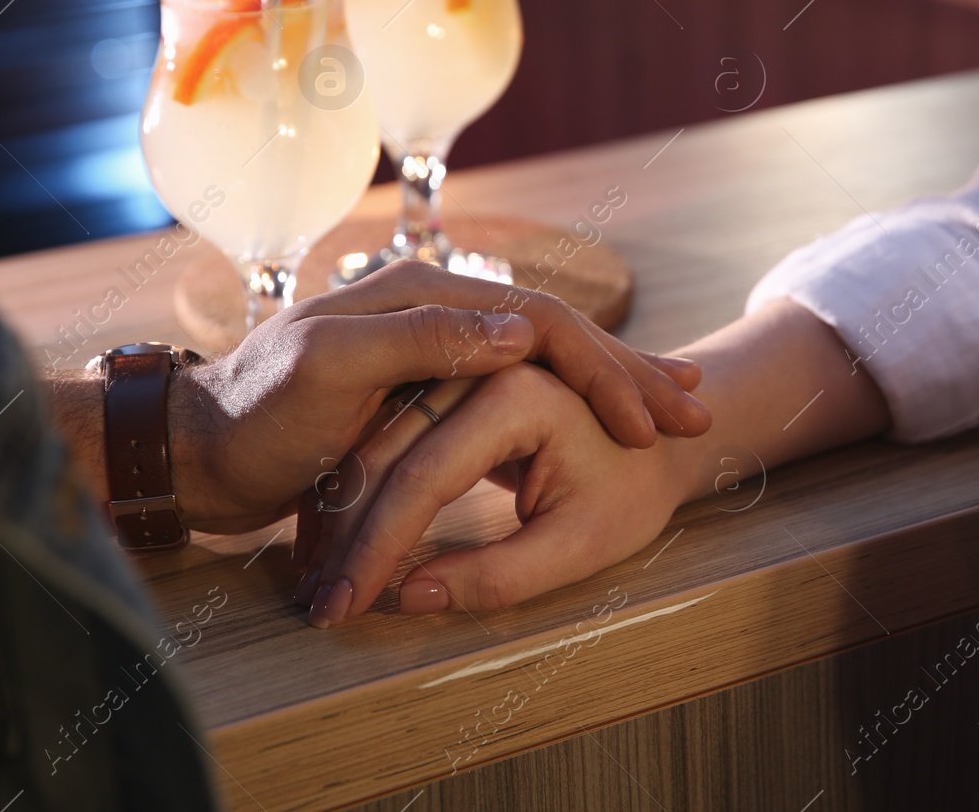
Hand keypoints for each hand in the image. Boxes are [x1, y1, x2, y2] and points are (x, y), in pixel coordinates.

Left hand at [169, 260, 708, 532]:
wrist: (200, 451)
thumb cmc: (259, 413)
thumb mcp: (332, 368)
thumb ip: (421, 338)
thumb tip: (523, 326)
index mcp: (422, 296)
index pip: (540, 320)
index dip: (605, 364)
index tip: (654, 418)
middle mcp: (436, 313)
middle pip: (558, 336)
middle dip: (629, 374)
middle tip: (696, 416)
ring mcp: (433, 354)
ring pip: (547, 366)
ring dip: (611, 390)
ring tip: (673, 416)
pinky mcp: (425, 397)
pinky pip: (516, 397)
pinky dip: (568, 410)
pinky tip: (601, 427)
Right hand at [297, 364, 693, 626]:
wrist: (661, 450)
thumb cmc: (631, 497)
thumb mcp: (578, 548)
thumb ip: (501, 576)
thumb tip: (412, 597)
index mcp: (517, 392)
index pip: (424, 476)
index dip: (379, 549)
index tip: (345, 610)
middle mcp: (481, 368)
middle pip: (387, 454)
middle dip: (348, 536)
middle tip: (317, 607)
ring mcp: (461, 373)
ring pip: (377, 445)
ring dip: (344, 517)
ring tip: (318, 586)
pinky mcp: (450, 390)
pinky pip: (389, 442)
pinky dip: (361, 497)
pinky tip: (335, 547)